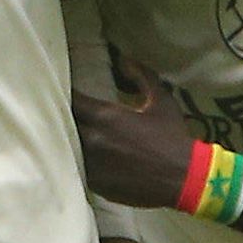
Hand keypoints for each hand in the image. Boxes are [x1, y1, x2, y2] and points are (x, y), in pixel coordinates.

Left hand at [73, 71, 197, 208]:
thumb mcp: (161, 102)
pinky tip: (75, 156)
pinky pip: (74, 166)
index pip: (70, 100)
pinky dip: (73, 159)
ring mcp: (90, 163)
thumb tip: (125, 59)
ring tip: (62, 133)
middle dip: (60, 116)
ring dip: (63, 138)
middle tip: (58, 111)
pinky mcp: (93, 182)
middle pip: (61, 123)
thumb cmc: (172, 137)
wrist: (184, 178)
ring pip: (64, 146)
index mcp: (105, 116)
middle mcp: (92, 138)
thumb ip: (142, 77)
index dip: (63, 94)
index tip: (62, 90)